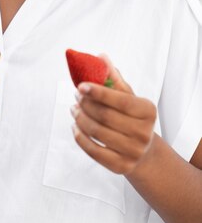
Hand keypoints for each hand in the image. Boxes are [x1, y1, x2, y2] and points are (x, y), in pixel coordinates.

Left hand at [71, 55, 156, 175]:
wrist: (143, 151)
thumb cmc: (131, 117)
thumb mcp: (128, 97)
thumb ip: (114, 79)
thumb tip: (101, 56)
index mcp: (148, 111)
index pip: (120, 100)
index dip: (98, 92)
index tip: (80, 85)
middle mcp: (144, 133)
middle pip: (105, 116)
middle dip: (85, 104)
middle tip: (75, 96)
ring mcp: (133, 152)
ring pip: (96, 132)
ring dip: (79, 118)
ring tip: (74, 109)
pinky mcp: (120, 166)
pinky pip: (93, 151)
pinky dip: (80, 137)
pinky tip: (75, 126)